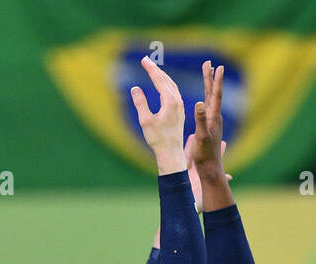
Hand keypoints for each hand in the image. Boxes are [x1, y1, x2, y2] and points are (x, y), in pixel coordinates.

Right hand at [130, 56, 185, 173]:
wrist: (171, 152)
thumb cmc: (158, 138)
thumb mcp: (145, 120)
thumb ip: (140, 103)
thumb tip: (135, 89)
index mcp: (170, 101)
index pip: (159, 80)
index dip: (151, 69)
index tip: (144, 60)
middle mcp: (177, 101)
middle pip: (166, 80)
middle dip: (156, 70)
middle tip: (146, 60)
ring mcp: (180, 106)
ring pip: (171, 85)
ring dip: (162, 76)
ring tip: (153, 69)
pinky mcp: (179, 111)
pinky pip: (174, 92)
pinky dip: (167, 84)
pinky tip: (163, 84)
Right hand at [188, 61, 234, 210]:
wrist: (210, 168)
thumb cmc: (205, 155)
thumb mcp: (201, 137)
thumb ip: (200, 120)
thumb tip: (200, 103)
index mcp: (213, 118)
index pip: (215, 95)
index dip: (216, 81)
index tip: (218, 67)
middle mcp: (215, 117)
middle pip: (213, 93)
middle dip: (210, 78)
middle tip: (210, 63)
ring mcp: (212, 122)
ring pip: (210, 99)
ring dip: (208, 86)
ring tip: (207, 74)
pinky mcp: (209, 126)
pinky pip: (207, 107)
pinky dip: (205, 97)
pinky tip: (203, 96)